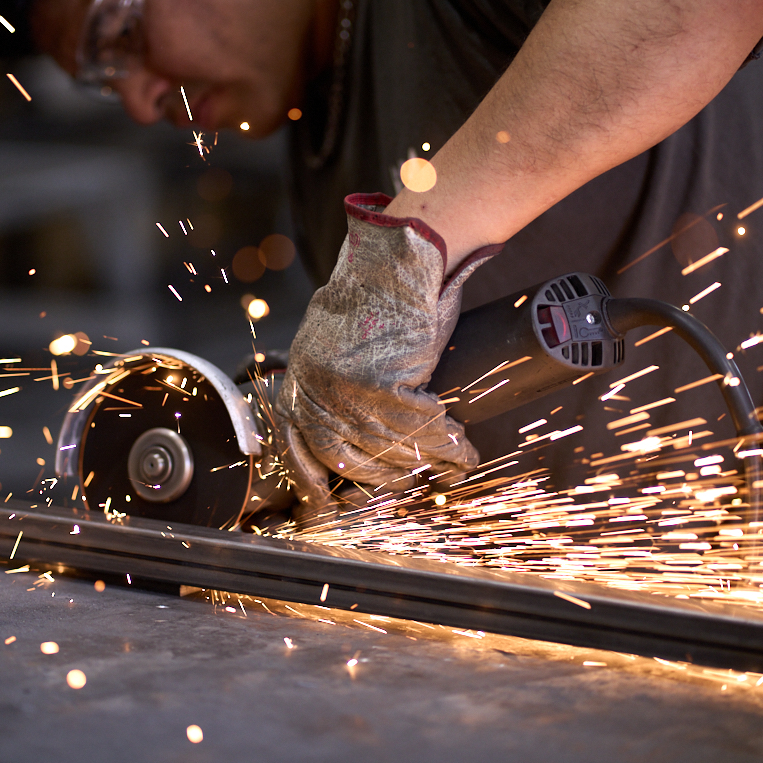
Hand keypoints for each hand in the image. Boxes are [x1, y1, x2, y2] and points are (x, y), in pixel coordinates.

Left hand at [277, 194, 501, 501]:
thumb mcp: (340, 347)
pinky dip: (447, 443)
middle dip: (384, 477)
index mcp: (300, 379)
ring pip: (389, 445)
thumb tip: (359, 443)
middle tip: (413, 482)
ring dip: (426, 461)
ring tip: (451, 464)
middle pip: (348, 456)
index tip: (329, 504)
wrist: (399, 259)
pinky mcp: (380, 381)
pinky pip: (419, 427)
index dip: (315, 481)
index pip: (299, 446)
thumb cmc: (379, 300)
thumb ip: (337, 389)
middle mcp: (314, 385)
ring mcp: (343, 385)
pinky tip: (462, 448)